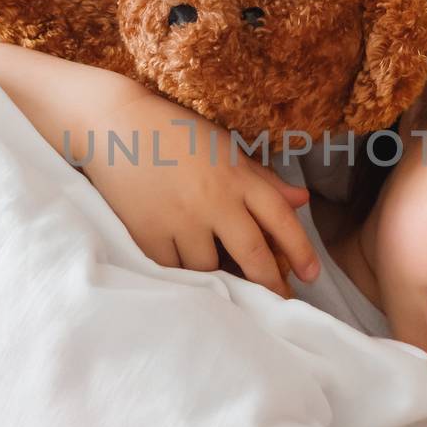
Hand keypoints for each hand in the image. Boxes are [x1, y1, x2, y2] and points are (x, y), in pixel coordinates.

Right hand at [84, 81, 319, 297]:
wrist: (114, 124)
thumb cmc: (174, 132)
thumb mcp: (224, 147)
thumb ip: (263, 178)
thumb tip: (302, 200)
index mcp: (236, 176)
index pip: (280, 219)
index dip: (301, 251)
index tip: (312, 275)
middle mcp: (214, 199)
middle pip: (253, 254)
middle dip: (270, 284)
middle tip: (280, 303)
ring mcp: (180, 218)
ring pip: (210, 268)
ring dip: (217, 277)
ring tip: (219, 279)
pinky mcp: (148, 232)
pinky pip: (173, 269)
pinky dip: (180, 272)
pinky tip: (183, 271)